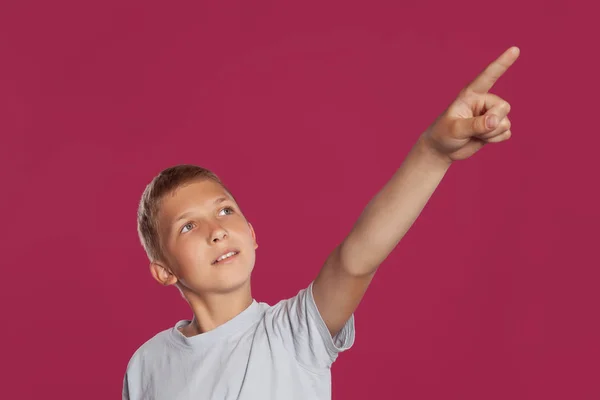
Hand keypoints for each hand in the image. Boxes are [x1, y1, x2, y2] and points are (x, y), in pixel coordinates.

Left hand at [421, 46, 519, 162]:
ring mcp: (490, 115)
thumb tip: (495, 121)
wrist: (442, 149)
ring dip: (491, 134)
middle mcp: (483, 102)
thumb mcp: (455, 129)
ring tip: (473, 135)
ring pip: (506, 122)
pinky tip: (481, 139)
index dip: (502, 63)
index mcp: (470, 95)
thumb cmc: (443, 134)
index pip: (488, 77)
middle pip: (504, 106)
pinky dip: (495, 140)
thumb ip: (475, 125)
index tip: (515, 49)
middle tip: (474, 130)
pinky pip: (506, 133)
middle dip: (493, 122)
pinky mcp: (495, 128)